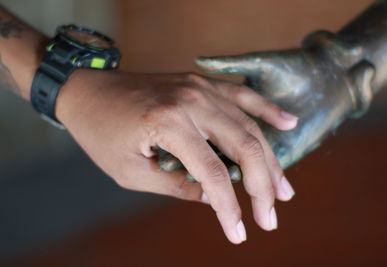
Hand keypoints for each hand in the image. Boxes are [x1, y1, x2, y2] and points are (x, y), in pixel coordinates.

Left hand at [56, 69, 297, 243]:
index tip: (239, 234)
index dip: (229, 208)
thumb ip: (178, 186)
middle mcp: (191, 100)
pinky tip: (289, 123)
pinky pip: (242, 95)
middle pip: (244, 147)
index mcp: (168, 122)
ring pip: (249, 126)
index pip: (213, 173)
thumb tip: (214, 199)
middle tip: (271, 218)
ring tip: (285, 189)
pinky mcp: (201, 83)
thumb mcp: (131, 172)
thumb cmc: (101, 133)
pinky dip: (267, 110)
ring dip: (270, 160)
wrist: (87, 90)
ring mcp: (200, 87)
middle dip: (262, 187)